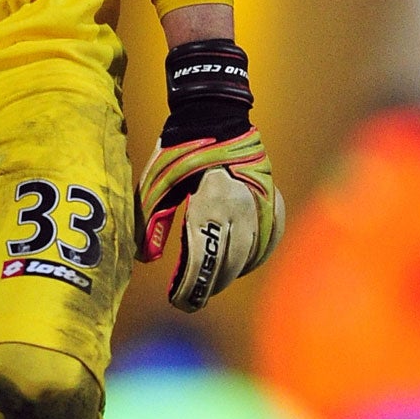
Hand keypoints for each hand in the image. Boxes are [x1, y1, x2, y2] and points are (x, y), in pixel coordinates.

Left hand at [136, 127, 282, 311]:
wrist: (214, 117)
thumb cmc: (179, 152)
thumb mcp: (156, 185)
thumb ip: (151, 222)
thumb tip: (146, 258)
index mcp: (212, 202)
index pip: (205, 258)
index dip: (191, 286)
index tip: (177, 301)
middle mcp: (242, 207)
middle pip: (229, 263)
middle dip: (208, 286)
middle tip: (189, 300)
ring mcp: (262, 205)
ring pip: (250, 255)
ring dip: (229, 275)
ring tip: (208, 285)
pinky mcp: (272, 201)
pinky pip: (267, 240)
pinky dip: (252, 257)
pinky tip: (237, 266)